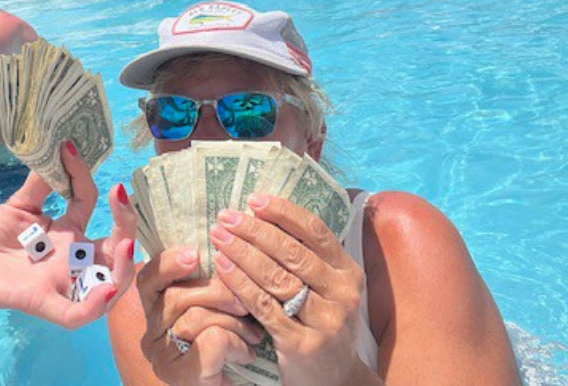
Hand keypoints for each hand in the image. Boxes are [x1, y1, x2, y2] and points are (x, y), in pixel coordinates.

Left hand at [0, 143, 136, 327]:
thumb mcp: (20, 205)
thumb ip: (40, 182)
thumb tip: (55, 147)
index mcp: (70, 233)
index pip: (88, 201)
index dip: (82, 175)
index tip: (69, 148)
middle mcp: (73, 259)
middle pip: (114, 248)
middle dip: (127, 223)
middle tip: (120, 196)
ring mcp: (61, 282)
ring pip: (108, 286)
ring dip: (122, 268)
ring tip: (124, 244)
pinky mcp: (41, 301)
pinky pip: (74, 314)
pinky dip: (93, 307)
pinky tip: (105, 291)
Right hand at [138, 247, 263, 385]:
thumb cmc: (229, 345)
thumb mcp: (216, 307)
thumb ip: (207, 282)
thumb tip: (223, 246)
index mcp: (155, 309)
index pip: (148, 278)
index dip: (169, 263)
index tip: (196, 254)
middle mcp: (150, 333)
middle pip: (175, 296)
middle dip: (218, 292)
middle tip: (244, 303)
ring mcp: (161, 356)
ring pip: (195, 317)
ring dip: (234, 322)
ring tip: (253, 333)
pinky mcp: (178, 375)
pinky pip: (211, 340)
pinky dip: (236, 343)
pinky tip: (247, 353)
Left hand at [210, 196, 372, 385]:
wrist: (336, 379)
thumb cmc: (322, 323)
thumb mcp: (327, 288)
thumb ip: (307, 258)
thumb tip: (263, 215)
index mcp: (348, 272)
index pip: (316, 232)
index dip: (284, 212)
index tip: (254, 200)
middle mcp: (342, 293)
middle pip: (292, 253)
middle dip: (255, 231)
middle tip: (226, 217)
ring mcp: (325, 320)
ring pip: (276, 277)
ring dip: (243, 253)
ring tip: (219, 237)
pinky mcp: (302, 344)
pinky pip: (264, 306)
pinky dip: (240, 284)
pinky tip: (222, 268)